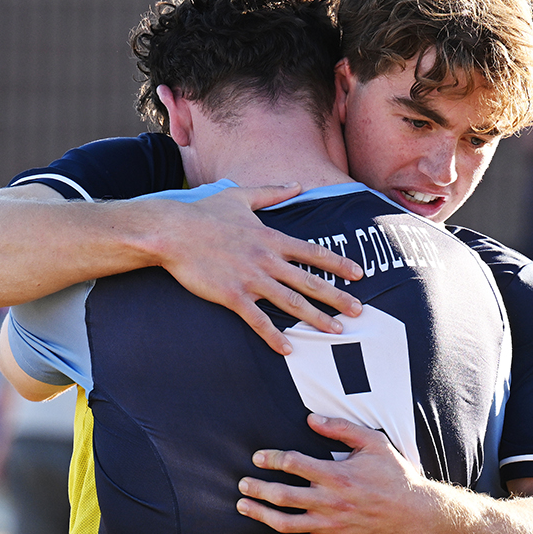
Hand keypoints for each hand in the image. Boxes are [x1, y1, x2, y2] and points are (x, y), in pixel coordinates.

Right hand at [153, 185, 364, 354]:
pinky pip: (258, 320)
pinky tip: (288, 349)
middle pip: (310, 281)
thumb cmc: (204, 213)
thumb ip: (272, 193)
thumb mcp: (241, 196)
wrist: (172, 231)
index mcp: (271, 238)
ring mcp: (251, 279)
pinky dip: (274, 335)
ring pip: (291, 302)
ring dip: (316, 318)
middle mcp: (267, 259)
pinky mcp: (232, 295)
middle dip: (338, 297)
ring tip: (337, 331)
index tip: (359, 275)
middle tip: (360, 311)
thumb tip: (296, 184)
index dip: (338, 264)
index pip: (313, 252)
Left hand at [236, 414, 425, 533]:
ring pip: (283, 523)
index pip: (293, 464)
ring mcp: (328, 525)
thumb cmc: (393, 475)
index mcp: (337, 475)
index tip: (258, 457)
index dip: (271, 459)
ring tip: (242, 505)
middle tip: (242, 483)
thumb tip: (310, 419)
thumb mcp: (373, 443)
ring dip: (258, 514)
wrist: (412, 514)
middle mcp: (329, 502)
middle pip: (282, 495)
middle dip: (257, 488)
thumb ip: (341, 429)